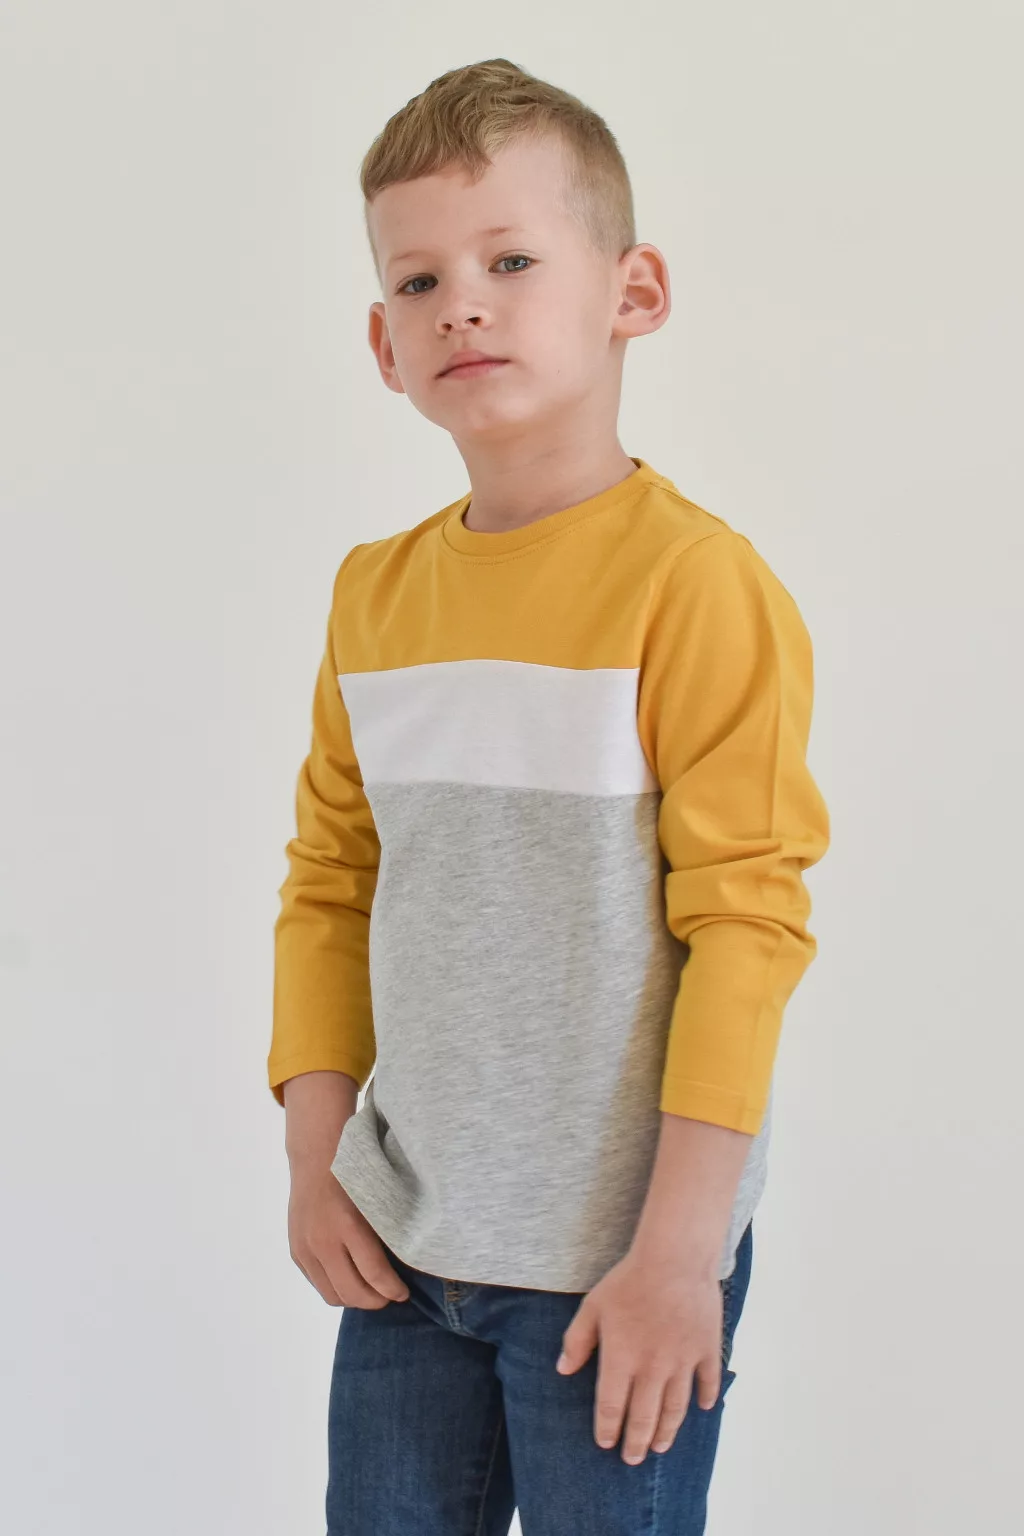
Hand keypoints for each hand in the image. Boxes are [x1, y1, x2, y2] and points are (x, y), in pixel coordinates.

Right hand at [287, 1167, 409, 1308]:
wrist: (317, 1158)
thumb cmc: (356, 1174)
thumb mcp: (376, 1201)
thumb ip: (386, 1235)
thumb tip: (402, 1268)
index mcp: (349, 1226)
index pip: (374, 1274)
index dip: (393, 1290)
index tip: (404, 1293)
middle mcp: (323, 1242)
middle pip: (352, 1292)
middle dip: (375, 1301)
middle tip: (390, 1295)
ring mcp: (306, 1249)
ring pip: (332, 1295)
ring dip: (354, 1299)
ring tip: (370, 1290)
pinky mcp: (296, 1252)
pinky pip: (318, 1284)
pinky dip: (335, 1287)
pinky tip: (349, 1277)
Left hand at [555, 1246, 722, 1463]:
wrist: (674, 1259)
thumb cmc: (629, 1280)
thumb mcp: (593, 1306)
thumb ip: (577, 1340)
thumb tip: (563, 1370)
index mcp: (622, 1359)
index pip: (612, 1406)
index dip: (608, 1428)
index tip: (605, 1442)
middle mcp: (653, 1369)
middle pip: (644, 1416)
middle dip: (637, 1442)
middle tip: (633, 1459)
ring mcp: (683, 1361)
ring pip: (675, 1407)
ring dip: (667, 1430)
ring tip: (660, 1446)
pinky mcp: (706, 1349)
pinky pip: (708, 1381)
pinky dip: (706, 1397)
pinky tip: (703, 1408)